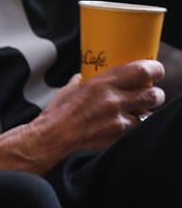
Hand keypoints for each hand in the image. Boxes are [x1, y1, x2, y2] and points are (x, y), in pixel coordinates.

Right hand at [27, 61, 163, 161]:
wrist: (51, 138)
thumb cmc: (57, 113)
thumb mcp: (69, 89)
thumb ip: (81, 80)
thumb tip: (85, 75)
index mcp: (101, 84)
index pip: (142, 71)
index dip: (154, 69)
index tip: (155, 70)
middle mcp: (113, 101)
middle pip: (153, 95)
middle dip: (154, 94)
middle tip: (149, 93)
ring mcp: (117, 122)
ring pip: (147, 115)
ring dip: (143, 112)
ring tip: (133, 111)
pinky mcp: (117, 138)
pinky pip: (135, 130)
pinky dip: (132, 128)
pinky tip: (121, 125)